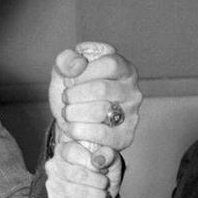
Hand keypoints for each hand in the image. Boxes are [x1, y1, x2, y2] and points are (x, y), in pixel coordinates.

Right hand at [45, 135, 121, 197]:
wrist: (102, 191)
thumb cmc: (104, 171)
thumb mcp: (111, 159)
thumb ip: (108, 155)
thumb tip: (98, 160)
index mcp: (64, 149)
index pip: (72, 153)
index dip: (90, 163)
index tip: (104, 170)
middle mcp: (53, 165)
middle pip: (75, 174)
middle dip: (96, 181)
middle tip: (106, 184)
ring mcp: (52, 185)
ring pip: (73, 192)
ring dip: (96, 196)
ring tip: (105, 196)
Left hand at [48, 41, 142, 160]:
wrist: (71, 122)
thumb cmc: (73, 91)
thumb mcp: (65, 70)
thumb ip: (66, 60)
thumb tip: (78, 65)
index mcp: (124, 69)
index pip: (110, 65)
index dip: (84, 73)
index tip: (69, 80)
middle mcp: (133, 92)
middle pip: (102, 89)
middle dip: (74, 94)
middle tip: (65, 98)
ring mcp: (132, 116)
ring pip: (100, 111)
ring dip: (73, 112)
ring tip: (67, 112)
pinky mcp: (124, 137)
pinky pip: (101, 134)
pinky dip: (79, 130)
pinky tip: (72, 128)